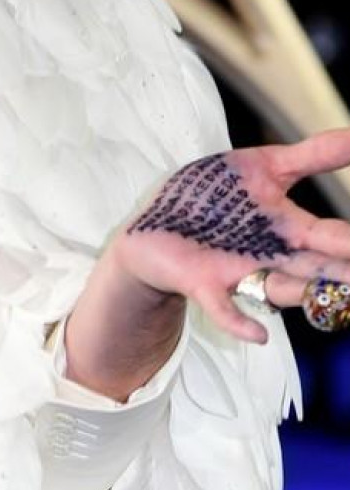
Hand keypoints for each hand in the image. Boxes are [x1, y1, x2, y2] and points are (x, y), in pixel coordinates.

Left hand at [112, 126, 349, 342]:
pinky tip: (256, 334)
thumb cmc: (215, 197)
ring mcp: (240, 271)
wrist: (158, 226)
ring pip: (279, 288)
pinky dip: (237, 321)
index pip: (332, 237)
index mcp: (288, 228)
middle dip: (341, 275)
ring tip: (328, 297)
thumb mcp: (263, 166)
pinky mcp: (204, 282)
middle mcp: (272, 256)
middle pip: (314, 269)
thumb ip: (312, 155)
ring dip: (300, 294)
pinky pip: (222, 306)